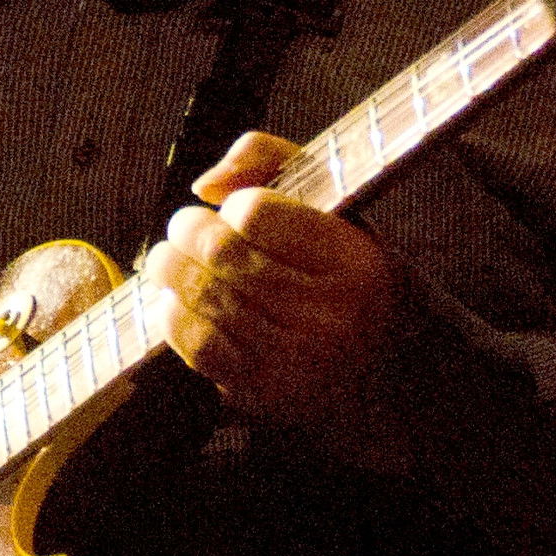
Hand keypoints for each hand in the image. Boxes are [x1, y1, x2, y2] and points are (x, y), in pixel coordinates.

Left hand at [141, 131, 403, 457]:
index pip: (255, 213)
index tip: (232, 211)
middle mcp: (331, 314)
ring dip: (170, 271)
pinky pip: (198, 345)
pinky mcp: (265, 392)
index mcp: (355, 262)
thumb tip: (206, 185)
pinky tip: (175, 302)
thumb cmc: (348, 279)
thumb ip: (273, 162)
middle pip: (221, 254)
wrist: (386, 375)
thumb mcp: (336, 209)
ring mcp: (296, 359)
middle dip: (186, 233)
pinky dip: (173, 316)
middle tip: (182, 228)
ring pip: (204, 297)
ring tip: (169, 260)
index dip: (233, 206)